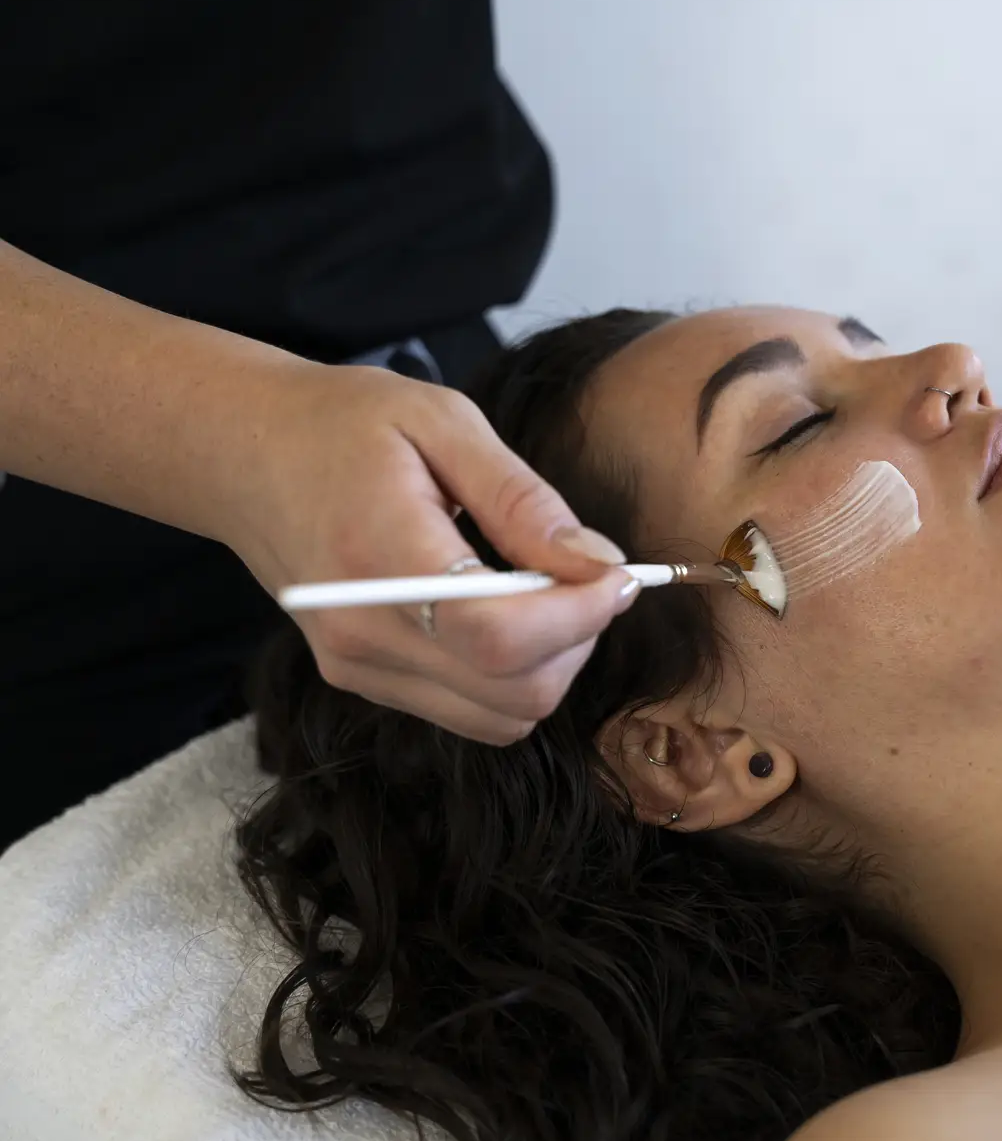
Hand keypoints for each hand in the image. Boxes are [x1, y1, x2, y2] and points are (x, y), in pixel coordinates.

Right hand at [223, 362, 638, 742]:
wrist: (244, 453)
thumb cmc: (344, 423)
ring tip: (544, 590)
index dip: (580, 616)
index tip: (618, 574)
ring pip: (502, 717)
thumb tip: (599, 564)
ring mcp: (356, 667)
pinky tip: (506, 609)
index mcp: (378, 555)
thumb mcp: (444, 424)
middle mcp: (360, 632)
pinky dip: (513, 674)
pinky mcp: (363, 680)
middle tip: (587, 575)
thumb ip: (525, 501)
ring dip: (551, 663)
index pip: (499, 636)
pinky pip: (472, 712)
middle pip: (513, 692)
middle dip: (577, 639)